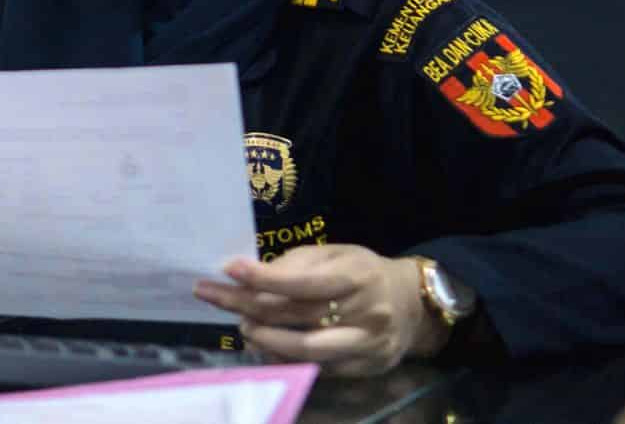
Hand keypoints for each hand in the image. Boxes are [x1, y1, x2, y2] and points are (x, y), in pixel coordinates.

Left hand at [193, 244, 447, 375]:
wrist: (411, 306)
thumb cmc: (362, 273)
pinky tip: (264, 346)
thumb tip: (251, 276)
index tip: (229, 269)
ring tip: (242, 326)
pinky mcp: (362, 368)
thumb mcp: (334, 255)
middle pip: (296, 315)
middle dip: (249, 306)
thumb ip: (295, 265)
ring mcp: (365, 345)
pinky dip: (284, 358)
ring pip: (305, 349)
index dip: (264, 278)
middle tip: (214, 296)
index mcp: (357, 276)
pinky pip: (316, 368)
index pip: (303, 282)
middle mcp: (364, 313)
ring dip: (264, 339)